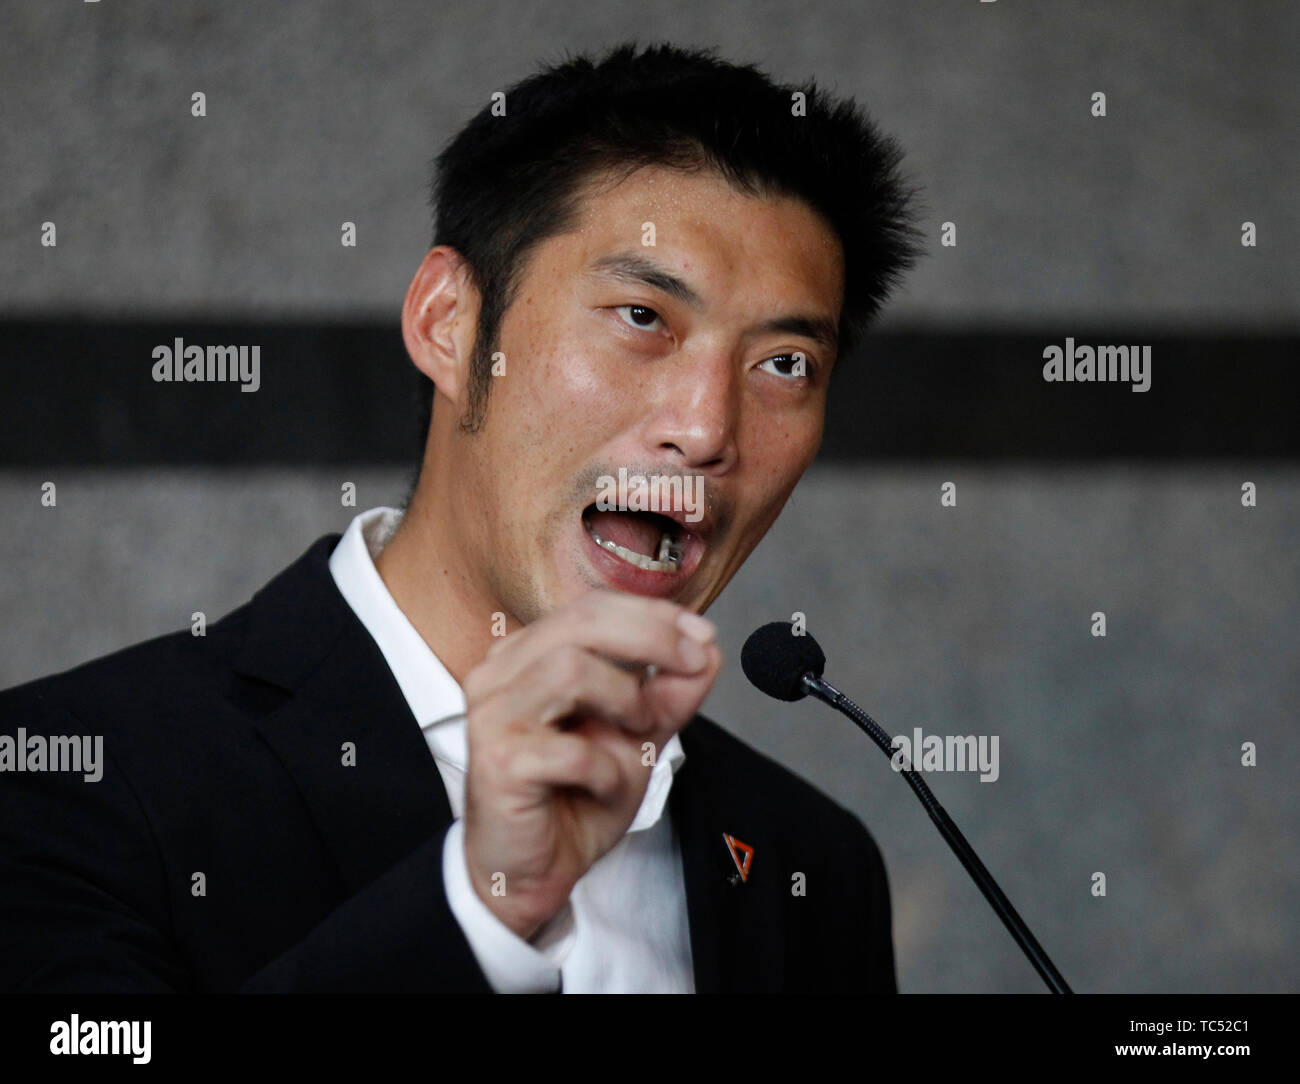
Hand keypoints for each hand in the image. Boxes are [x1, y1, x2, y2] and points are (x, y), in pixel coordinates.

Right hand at [460, 590, 721, 938]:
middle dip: (651, 636)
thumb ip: (668, 694)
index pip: (593, 608)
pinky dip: (605, 767)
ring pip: (570, 670)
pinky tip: (606, 784)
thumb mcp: (638, 737)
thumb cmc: (572, 798)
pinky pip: (568, 748)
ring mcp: (494, 715)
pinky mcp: (498, 761)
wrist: (533, 869)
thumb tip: (707, 650)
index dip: (653, 614)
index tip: (702, 633)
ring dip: (626, 699)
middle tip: (693, 661)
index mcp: (529, 655)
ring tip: (641, 731)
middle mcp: (502, 674)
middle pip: (581, 622)